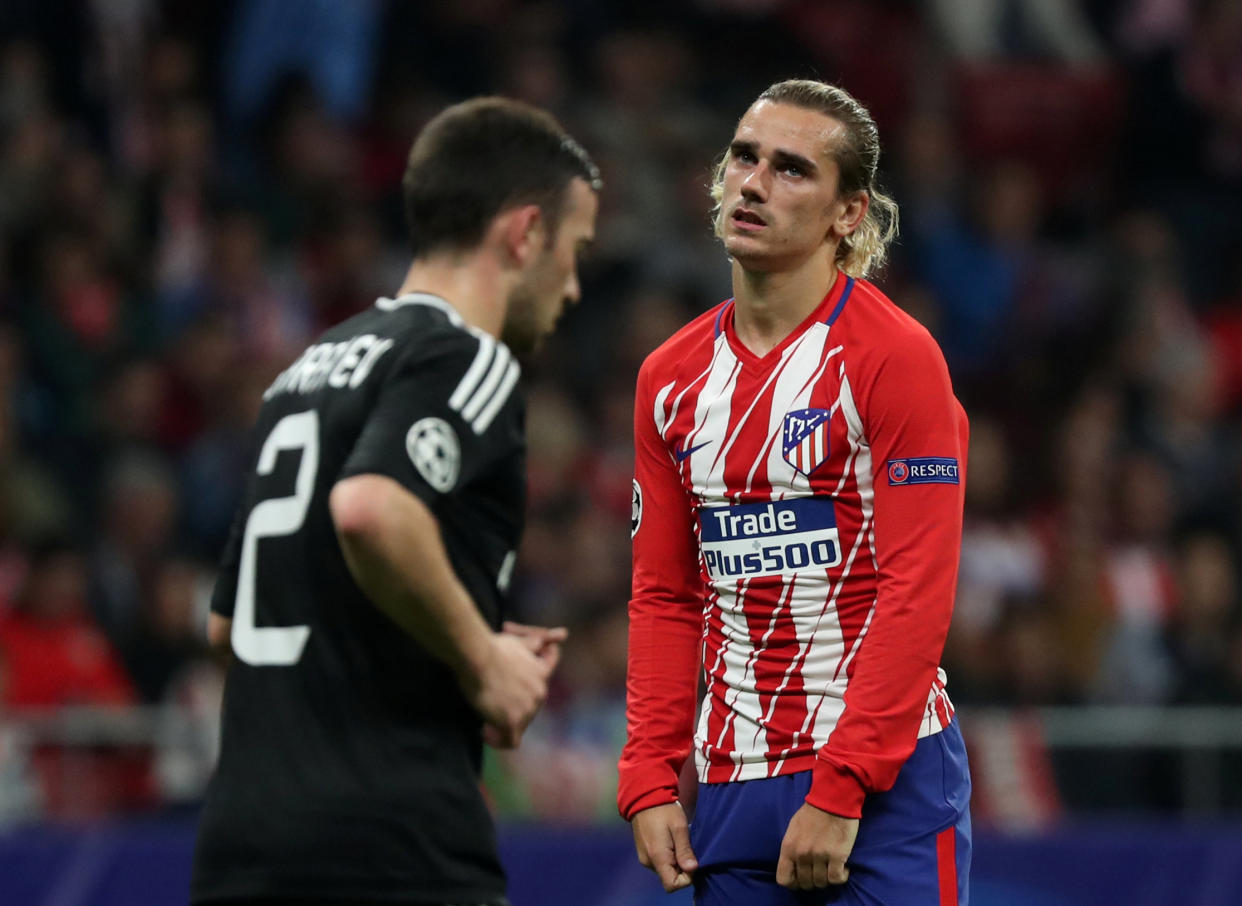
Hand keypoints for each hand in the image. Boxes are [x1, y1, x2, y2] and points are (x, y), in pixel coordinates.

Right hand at [480, 622, 567, 747]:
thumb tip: (564, 633)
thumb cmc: (494, 647)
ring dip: (503, 724)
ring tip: (485, 719)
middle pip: (530, 708)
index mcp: (542, 673)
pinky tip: (485, 732)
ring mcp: (528, 708)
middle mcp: (540, 692)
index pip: (542, 687)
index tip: (511, 694)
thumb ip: (537, 642)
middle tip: (493, 705)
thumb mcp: (520, 641)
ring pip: (521, 724)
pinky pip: (510, 741)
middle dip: (513, 709)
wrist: (479, 658)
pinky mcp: (513, 721)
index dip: (526, 691)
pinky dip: (498, 740)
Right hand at [632, 802, 697, 891]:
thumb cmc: (664, 809)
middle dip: (681, 868)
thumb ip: (684, 850)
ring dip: (675, 861)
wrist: (645, 796)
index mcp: (657, 857)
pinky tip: (670, 840)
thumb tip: (692, 869)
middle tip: (686, 847)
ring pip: (664, 870)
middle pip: (669, 878)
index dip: (685, 878)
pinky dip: (667, 856)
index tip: (691, 861)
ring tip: (677, 840)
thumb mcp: (679, 827)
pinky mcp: (643, 852)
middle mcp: (648, 861)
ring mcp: (644, 857)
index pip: (672, 885)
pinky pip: (658, 862)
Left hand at [776, 803, 857, 889]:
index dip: (794, 883)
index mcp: (788, 847)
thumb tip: (793, 866)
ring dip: (827, 878)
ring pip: (821, 882)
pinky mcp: (837, 855)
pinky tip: (844, 869)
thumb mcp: (793, 829)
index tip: (802, 879)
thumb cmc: (813, 812)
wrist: (833, 798)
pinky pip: (836, 879)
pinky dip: (841, 877)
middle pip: (805, 883)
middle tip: (820, 871)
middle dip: (813, 881)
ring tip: (831, 868)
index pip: (784, 879)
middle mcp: (802, 854)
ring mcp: (819, 855)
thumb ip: (792, 848)